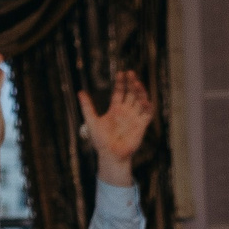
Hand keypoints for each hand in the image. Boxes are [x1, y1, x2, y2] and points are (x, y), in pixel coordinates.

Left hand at [80, 70, 155, 186]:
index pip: (119, 92)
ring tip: (137, 83)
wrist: (111, 155)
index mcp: (115, 109)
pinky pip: (147, 114)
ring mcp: (134, 118)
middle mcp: (126, 112)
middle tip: (131, 73)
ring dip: (140, 92)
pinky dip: (148, 106)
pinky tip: (145, 99)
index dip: (121, 82)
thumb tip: (80, 92)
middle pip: (131, 93)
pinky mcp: (141, 126)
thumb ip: (87, 107)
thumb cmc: (101, 141)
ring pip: (140, 101)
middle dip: (132, 83)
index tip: (121, 73)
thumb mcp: (92, 121)